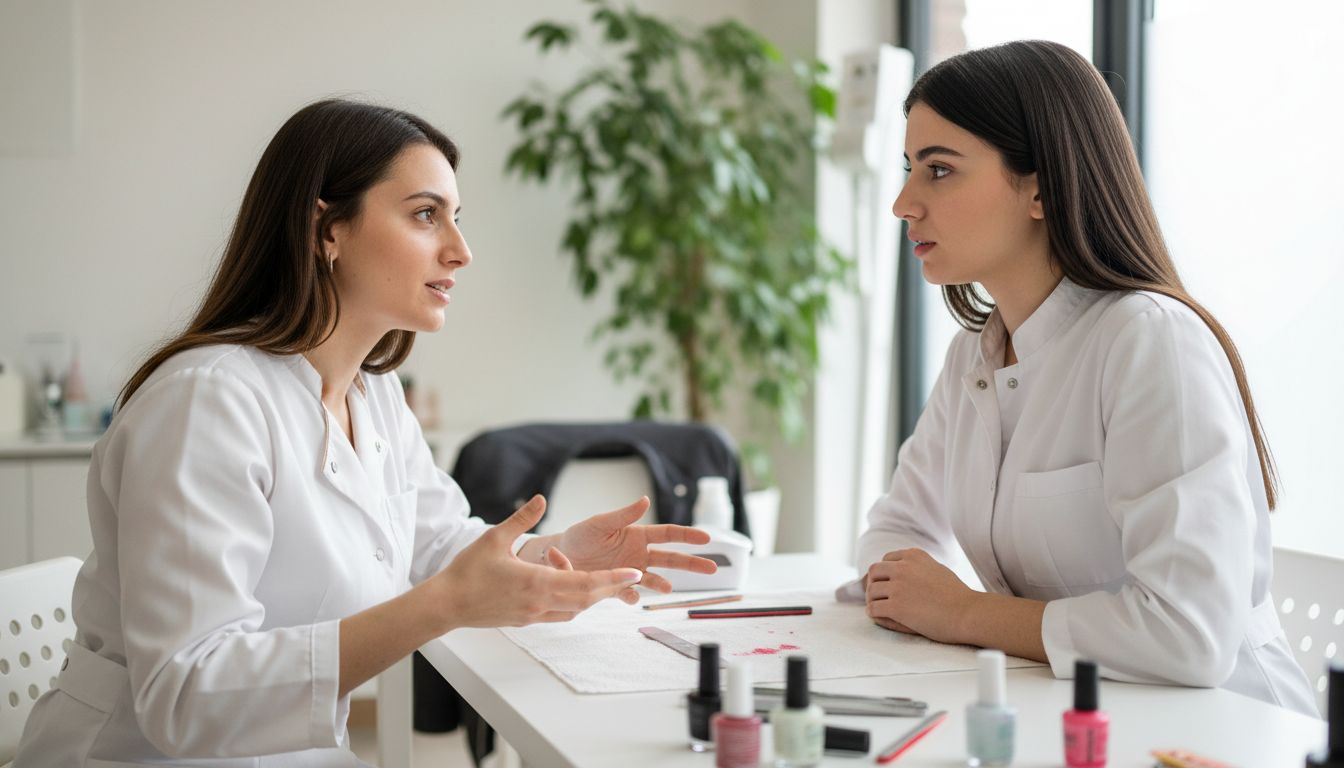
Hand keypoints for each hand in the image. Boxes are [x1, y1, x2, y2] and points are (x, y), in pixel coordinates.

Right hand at [433, 496, 642, 628]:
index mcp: (537, 583)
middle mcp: (540, 603)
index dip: (613, 580)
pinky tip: (569, 586)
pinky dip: (571, 602)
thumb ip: (521, 519)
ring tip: (600, 578)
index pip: (585, 584)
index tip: (634, 574)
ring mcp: (533, 615)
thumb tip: (541, 499)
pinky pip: (559, 614)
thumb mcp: (494, 538)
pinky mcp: (526, 621)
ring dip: (590, 595)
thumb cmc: (467, 571)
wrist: (446, 604)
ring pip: (574, 609)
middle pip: (586, 600)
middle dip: (610, 588)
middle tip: (630, 577)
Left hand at [556, 496, 717, 602]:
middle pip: (671, 558)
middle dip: (692, 563)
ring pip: (654, 578)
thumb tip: (646, 500)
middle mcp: (638, 555)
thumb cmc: (581, 535)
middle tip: (713, 568)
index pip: (669, 535)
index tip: (707, 538)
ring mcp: (630, 572)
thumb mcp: (601, 523)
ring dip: (662, 583)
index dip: (688, 536)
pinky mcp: (616, 587)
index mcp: (638, 535)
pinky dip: (633, 597)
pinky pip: (629, 594)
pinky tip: (633, 598)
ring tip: (667, 588)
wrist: (560, 555)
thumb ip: (623, 515)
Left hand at [865, 548, 975, 643]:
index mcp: (913, 556)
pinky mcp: (896, 606)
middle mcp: (903, 567)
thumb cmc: (956, 596)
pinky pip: (873, 609)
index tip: (888, 586)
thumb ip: (918, 567)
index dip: (884, 574)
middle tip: (879, 597)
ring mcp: (898, 586)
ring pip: (871, 591)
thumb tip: (900, 571)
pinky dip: (874, 614)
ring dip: (873, 601)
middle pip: (874, 572)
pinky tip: (881, 618)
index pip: (885, 560)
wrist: (968, 613)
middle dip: (874, 584)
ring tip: (881, 610)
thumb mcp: (937, 569)